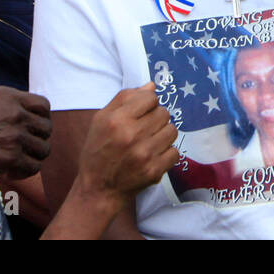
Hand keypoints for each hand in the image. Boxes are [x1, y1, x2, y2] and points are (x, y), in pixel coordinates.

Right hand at [0, 86, 51, 179]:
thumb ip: (7, 105)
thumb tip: (29, 116)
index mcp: (8, 96)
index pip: (43, 105)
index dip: (42, 118)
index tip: (34, 127)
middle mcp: (15, 113)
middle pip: (47, 128)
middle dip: (38, 139)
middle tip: (26, 147)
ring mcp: (15, 134)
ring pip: (43, 149)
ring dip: (33, 156)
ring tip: (19, 160)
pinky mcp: (12, 156)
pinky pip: (33, 166)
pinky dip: (24, 171)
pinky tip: (11, 171)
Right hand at [77, 84, 178, 200]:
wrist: (99, 188)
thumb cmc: (98, 150)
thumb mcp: (101, 119)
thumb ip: (125, 98)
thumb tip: (151, 85)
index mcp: (117, 120)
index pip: (150, 97)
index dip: (147, 102)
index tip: (141, 111)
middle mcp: (131, 135)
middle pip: (163, 113)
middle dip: (155, 118)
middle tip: (144, 128)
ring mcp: (144, 155)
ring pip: (172, 131)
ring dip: (163, 134)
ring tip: (150, 141)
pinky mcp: (154, 171)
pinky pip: (175, 152)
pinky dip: (166, 153)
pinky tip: (153, 155)